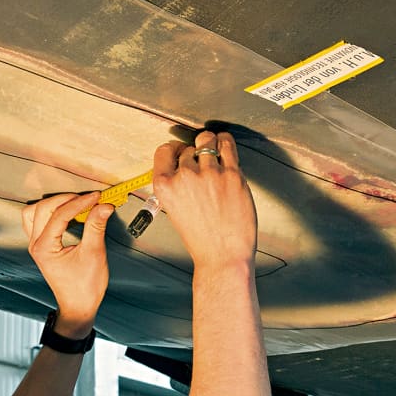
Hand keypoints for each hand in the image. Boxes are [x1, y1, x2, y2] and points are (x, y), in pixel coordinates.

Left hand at [21, 193, 112, 337]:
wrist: (78, 306)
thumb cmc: (85, 286)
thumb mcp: (94, 254)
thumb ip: (96, 226)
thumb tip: (103, 206)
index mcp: (44, 248)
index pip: (59, 215)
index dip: (79, 203)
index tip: (97, 197)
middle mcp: (35, 245)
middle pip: (43, 209)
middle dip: (65, 199)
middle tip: (88, 199)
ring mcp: (36, 245)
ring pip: (34, 212)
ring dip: (54, 204)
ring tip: (75, 203)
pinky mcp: (41, 245)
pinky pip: (38, 220)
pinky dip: (51, 212)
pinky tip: (68, 212)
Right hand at [152, 131, 257, 272]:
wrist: (222, 255)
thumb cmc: (201, 238)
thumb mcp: (174, 210)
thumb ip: (176, 186)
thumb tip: (185, 162)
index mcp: (165, 186)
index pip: (164, 151)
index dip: (174, 149)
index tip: (181, 151)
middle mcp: (185, 177)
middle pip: (188, 149)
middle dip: (195, 153)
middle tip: (202, 164)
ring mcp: (209, 174)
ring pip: (207, 140)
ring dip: (210, 143)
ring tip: (215, 150)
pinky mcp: (232, 174)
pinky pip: (227, 145)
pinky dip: (226, 141)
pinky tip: (225, 144)